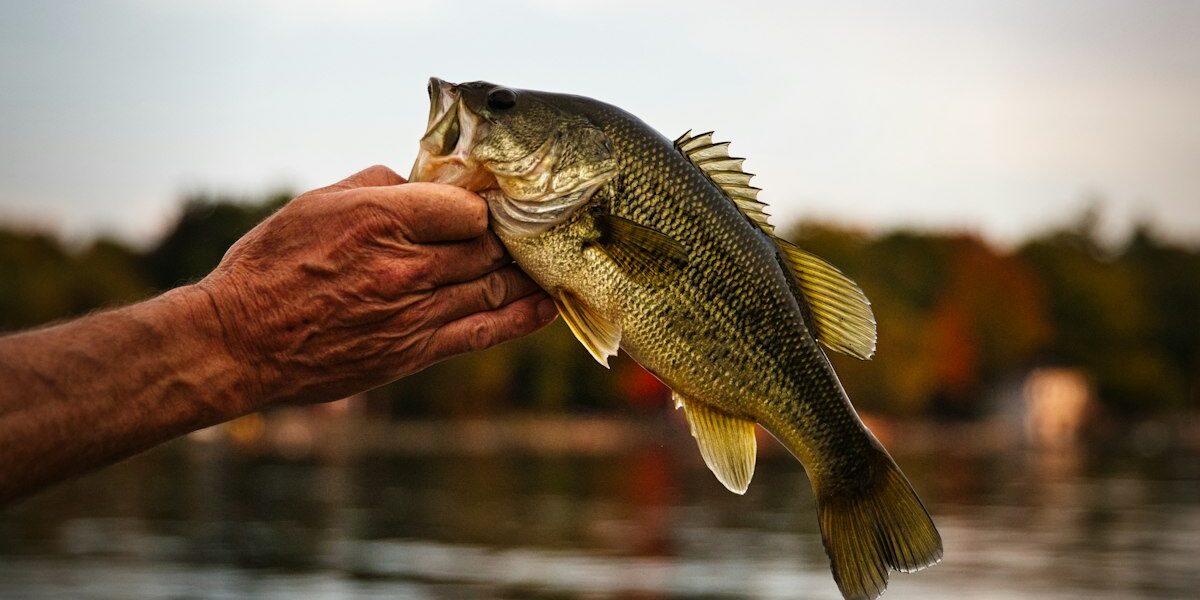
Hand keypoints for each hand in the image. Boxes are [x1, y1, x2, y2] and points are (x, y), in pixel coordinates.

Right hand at [197, 165, 555, 410]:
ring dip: (526, 272)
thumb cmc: (271, 266)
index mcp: (382, 219)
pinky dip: (521, 317)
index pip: (468, 207)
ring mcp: (414, 312)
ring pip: (494, 286)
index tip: (493, 202)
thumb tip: (420, 181)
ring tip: (551, 260)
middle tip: (532, 228)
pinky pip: (483, 332)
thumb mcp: (316, 203)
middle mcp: (407, 266)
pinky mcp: (414, 351)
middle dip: (511, 236)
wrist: (240, 341)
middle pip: (487, 246)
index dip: (485, 204)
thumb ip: (377, 184)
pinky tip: (547, 304)